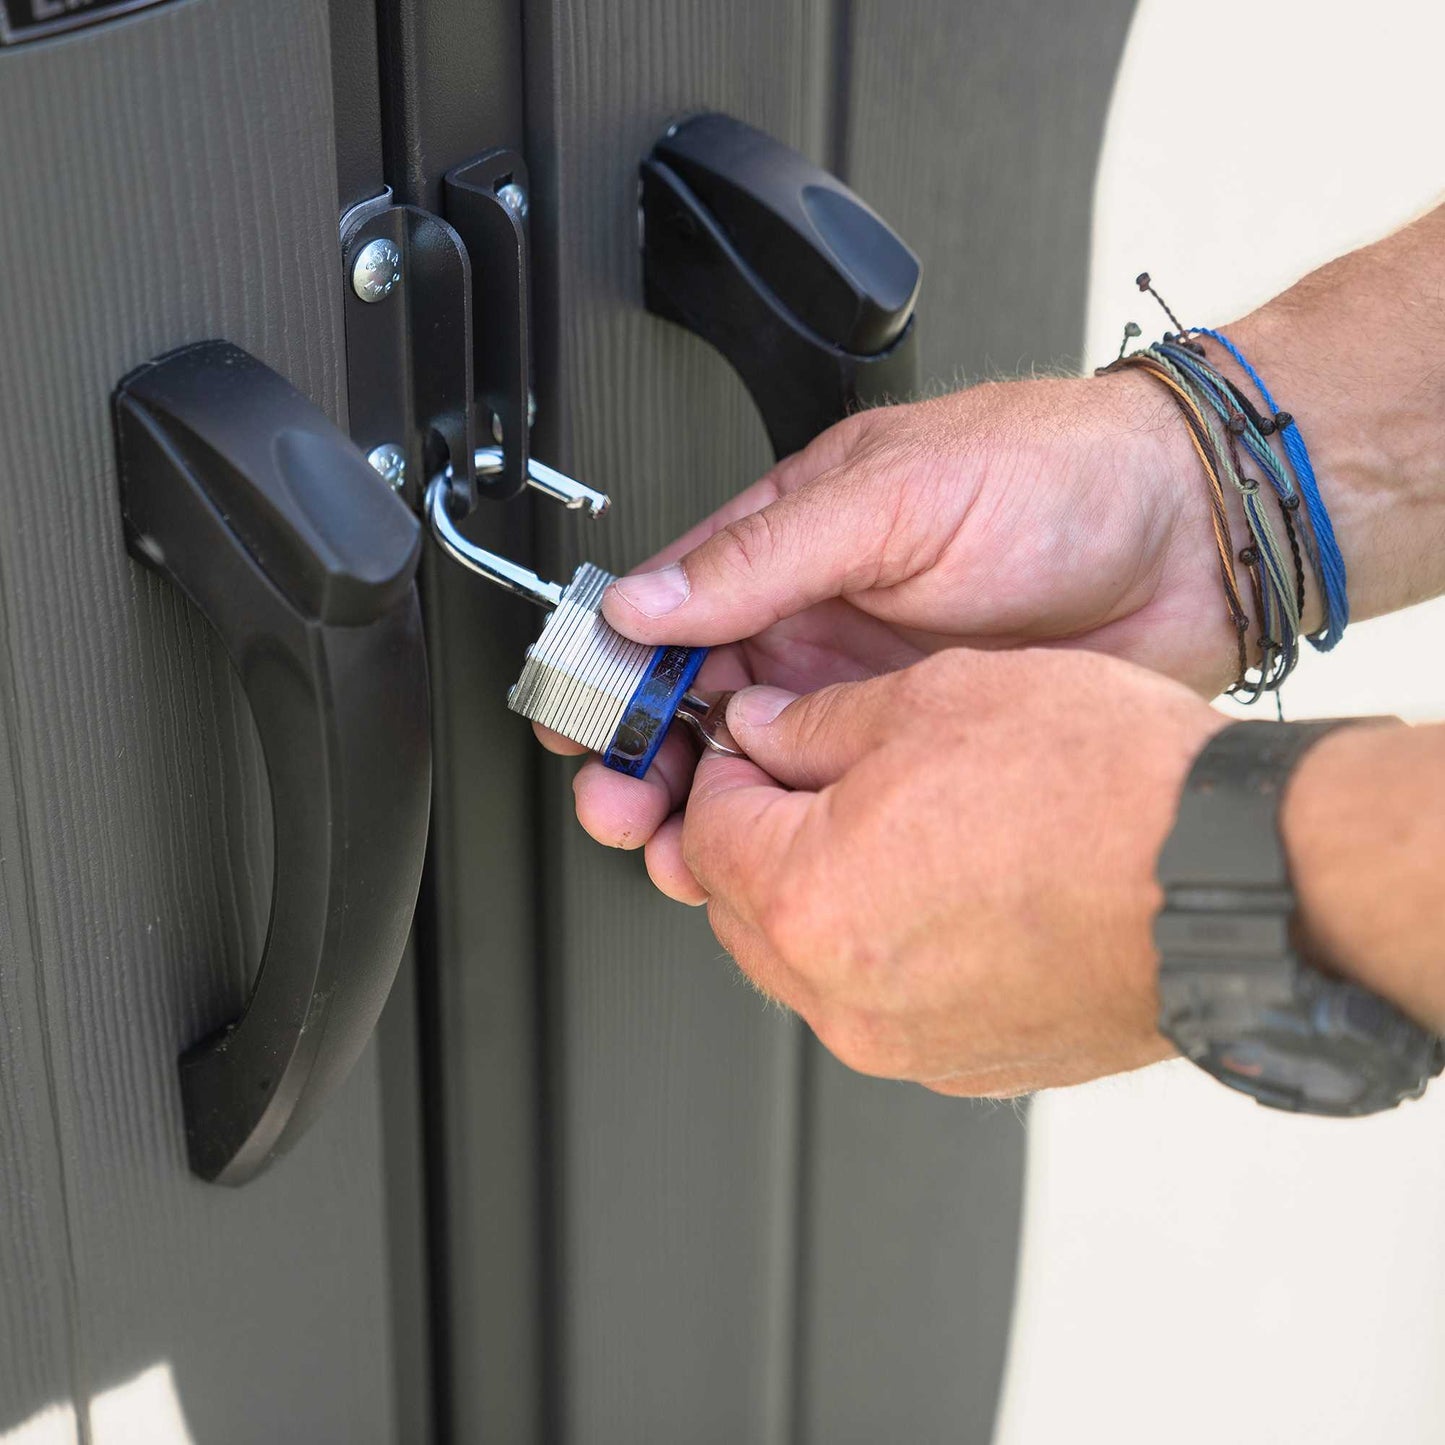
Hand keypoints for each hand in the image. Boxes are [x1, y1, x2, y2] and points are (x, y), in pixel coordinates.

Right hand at [547, 370, 1234, 857]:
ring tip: (676, 850)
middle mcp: (815, 619)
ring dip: (703, 808)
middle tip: (623, 806)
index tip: (578, 721)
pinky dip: (786, 831)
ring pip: (750, 762)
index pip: (667, 612)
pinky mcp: (917, 746)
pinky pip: (827, 796)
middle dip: (643, 757)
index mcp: (791, 543)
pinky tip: (764, 856)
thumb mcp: (894, 497)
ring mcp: (863, 689)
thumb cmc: (1059, 477)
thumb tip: (646, 601)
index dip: (612, 669)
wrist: (1196, 538)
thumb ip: (762, 555)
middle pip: (692, 702)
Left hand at [656, 647, 1225, 1095]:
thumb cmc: (1105, 789)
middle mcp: (844, 995)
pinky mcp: (964, 1066)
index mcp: (810, 898)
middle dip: (757, 838)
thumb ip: (816, 724)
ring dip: (816, 895)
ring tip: (886, 827)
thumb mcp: (934, 701)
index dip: (723, 773)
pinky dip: (881, 949)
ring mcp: (905, 1045)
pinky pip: (879, 1004)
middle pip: (740, 907)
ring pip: (806, 963)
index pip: (702, 832)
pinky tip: (940, 888)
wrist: (1236, 876)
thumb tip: (763, 733)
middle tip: (808, 780)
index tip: (752, 746)